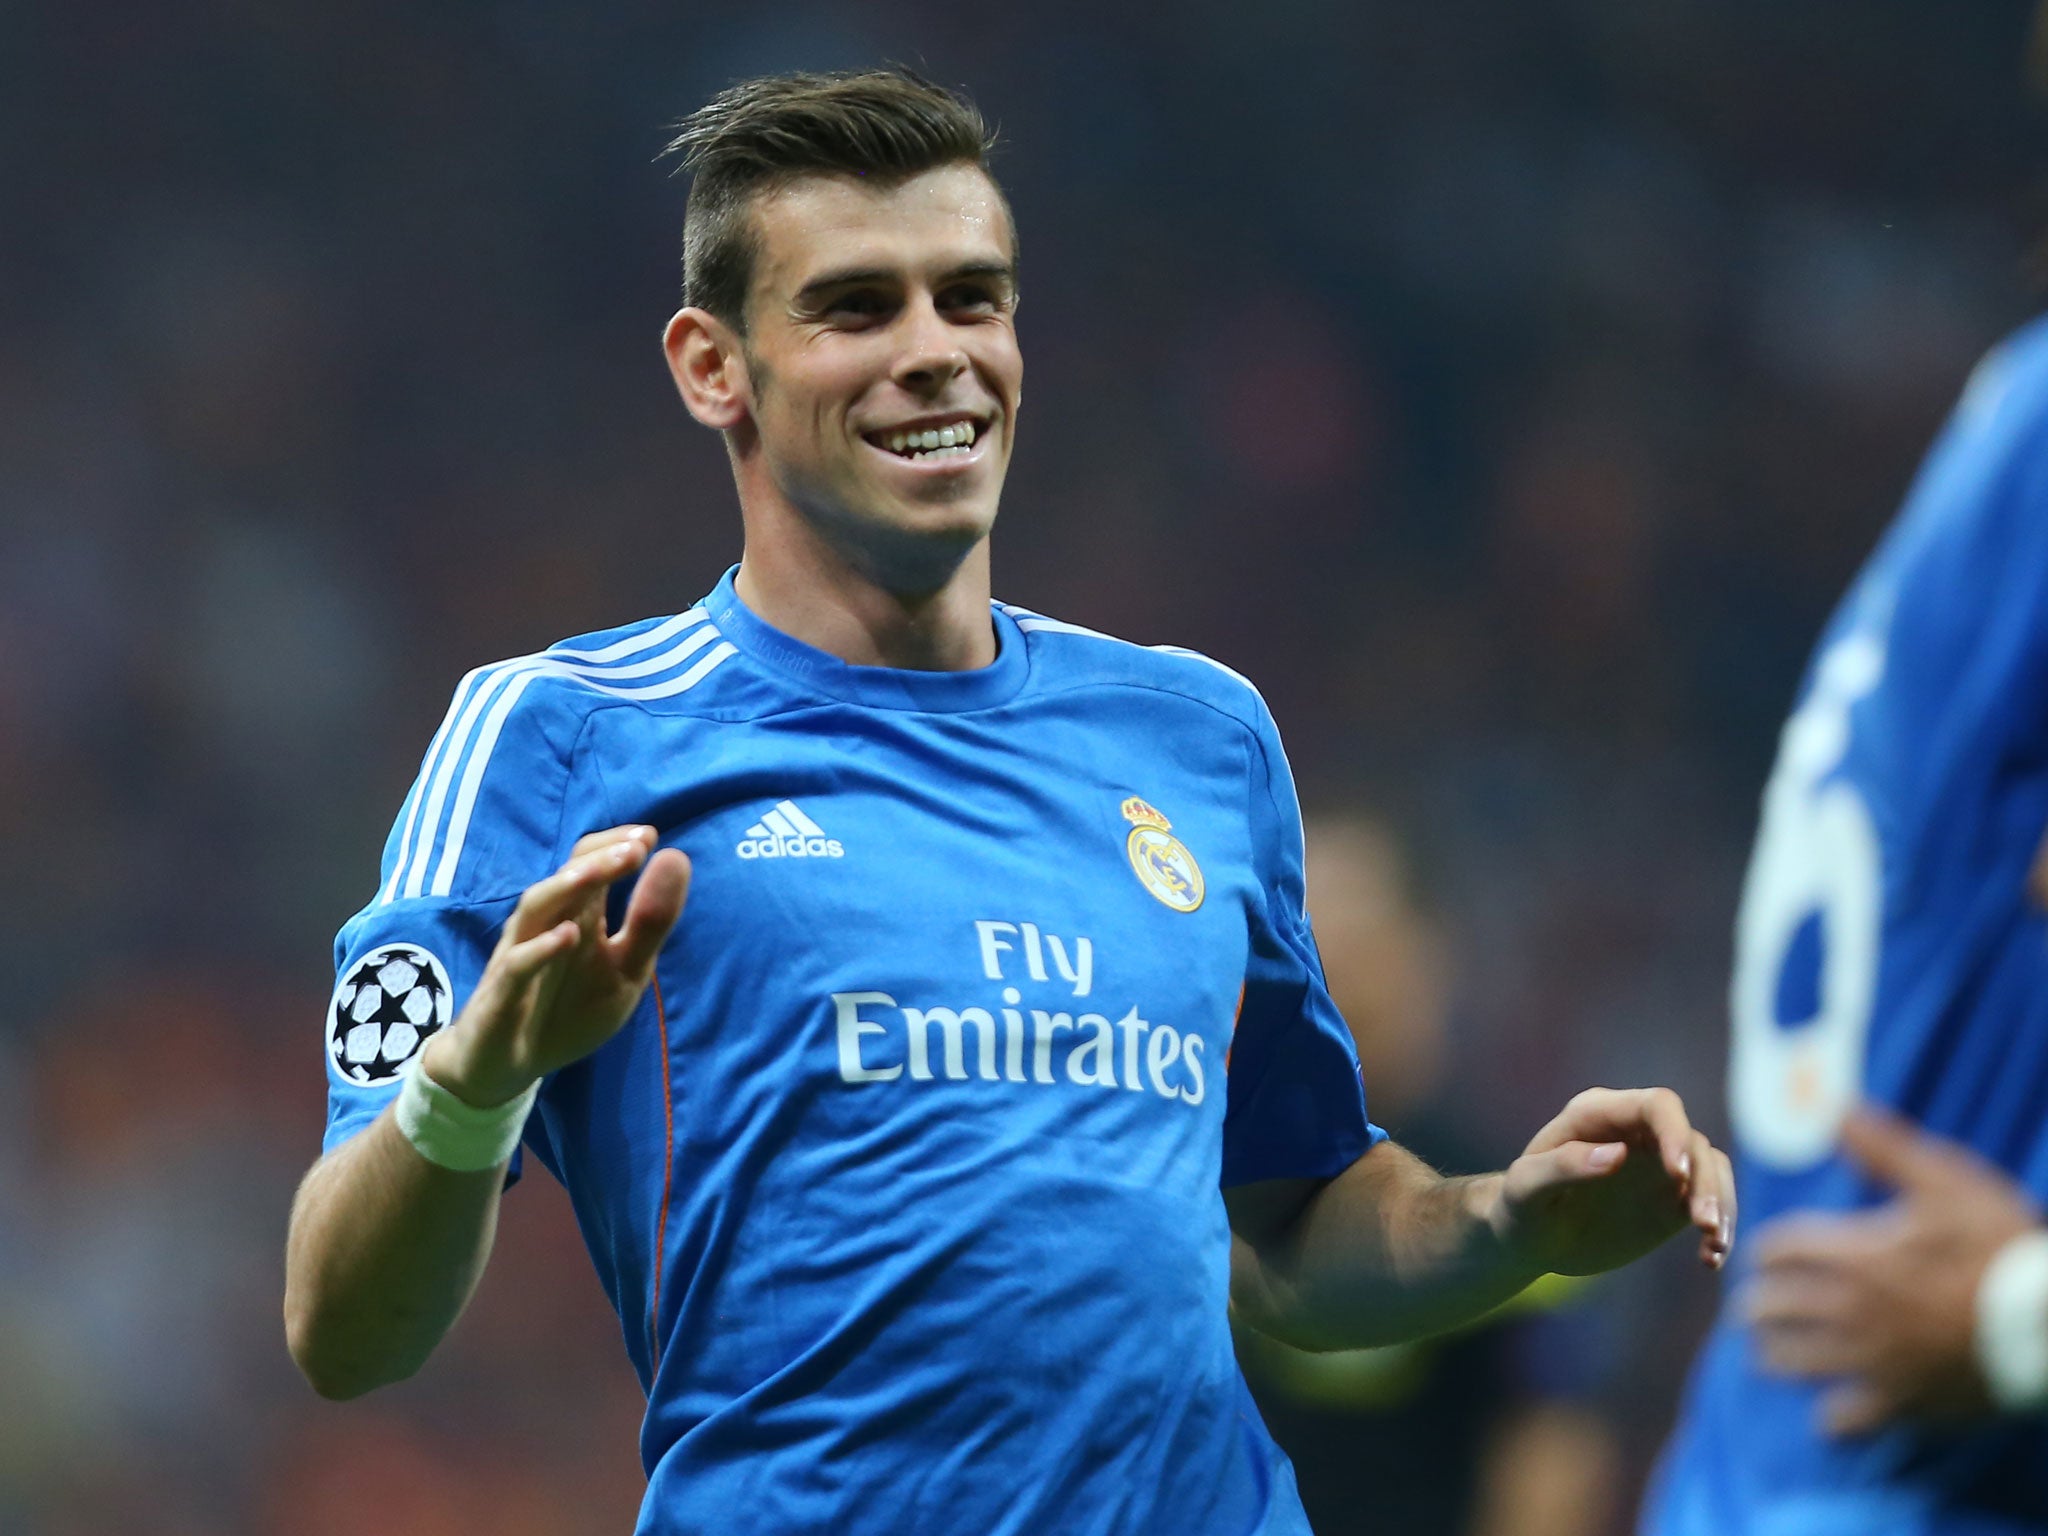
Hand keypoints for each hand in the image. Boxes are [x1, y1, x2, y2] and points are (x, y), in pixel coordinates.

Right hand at [420, 825, 689, 1106]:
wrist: (507, 1066)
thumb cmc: (568, 1010)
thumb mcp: (626, 970)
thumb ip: (650, 921)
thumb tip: (676, 858)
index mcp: (576, 916)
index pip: (589, 864)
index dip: (615, 847)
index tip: (650, 836)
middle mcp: (545, 926)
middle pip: (567, 879)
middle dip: (600, 860)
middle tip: (637, 846)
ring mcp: (520, 956)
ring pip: (536, 910)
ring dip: (566, 887)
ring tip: (599, 871)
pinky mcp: (501, 996)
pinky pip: (516, 966)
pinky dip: (540, 949)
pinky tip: (567, 936)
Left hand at [1495, 1087, 1733, 1276]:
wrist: (1529, 1239)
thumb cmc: (1519, 1207)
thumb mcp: (1525, 1188)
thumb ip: (1563, 1166)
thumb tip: (1617, 1154)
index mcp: (1598, 1114)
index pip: (1657, 1106)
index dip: (1675, 1133)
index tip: (1680, 1175)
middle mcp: (1636, 1133)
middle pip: (1692, 1141)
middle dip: (1705, 1180)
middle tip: (1703, 1224)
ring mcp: (1659, 1165)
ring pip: (1711, 1170)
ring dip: (1721, 1205)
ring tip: (1713, 1247)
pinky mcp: (1671, 1200)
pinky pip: (1711, 1204)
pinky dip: (1719, 1229)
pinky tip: (1710, 1259)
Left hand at [1747, 1106, 2038, 1435]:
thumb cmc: (2001, 1246)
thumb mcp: (1948, 1182)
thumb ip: (1885, 1149)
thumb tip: (1836, 1110)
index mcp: (1857, 1255)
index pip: (1781, 1250)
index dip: (1767, 1249)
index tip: (1763, 1254)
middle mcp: (1852, 1309)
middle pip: (1775, 1308)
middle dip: (1758, 1304)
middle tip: (1751, 1306)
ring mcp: (1875, 1360)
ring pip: (1796, 1363)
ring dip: (1773, 1355)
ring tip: (1763, 1353)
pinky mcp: (1904, 1402)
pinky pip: (1850, 1420)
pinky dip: (1834, 1419)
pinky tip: (1829, 1416)